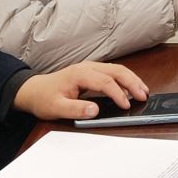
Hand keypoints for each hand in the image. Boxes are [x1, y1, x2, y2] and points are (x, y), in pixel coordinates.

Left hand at [13, 61, 147, 120]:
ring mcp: (90, 67)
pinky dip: (125, 79)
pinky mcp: (92, 71)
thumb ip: (75, 110)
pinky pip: (112, 72)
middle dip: (132, 82)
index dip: (118, 94)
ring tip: (143, 91)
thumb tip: (95, 111)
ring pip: (116, 69)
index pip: (105, 82)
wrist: (33, 90)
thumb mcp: (56, 108)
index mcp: (79, 74)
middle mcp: (87, 67)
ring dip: (131, 79)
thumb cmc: (44, 99)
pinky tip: (130, 88)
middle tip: (144, 95)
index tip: (126, 106)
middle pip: (116, 70)